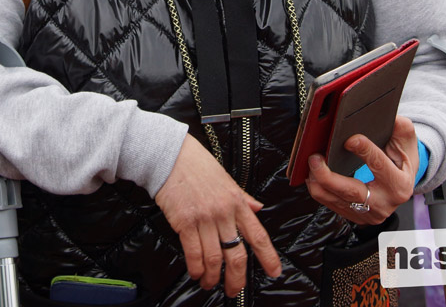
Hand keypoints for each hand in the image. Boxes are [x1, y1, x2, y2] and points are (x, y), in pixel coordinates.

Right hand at [154, 135, 281, 296]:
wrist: (171, 156)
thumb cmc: (197, 165)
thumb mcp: (226, 179)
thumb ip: (243, 197)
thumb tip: (258, 208)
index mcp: (237, 202)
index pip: (258, 235)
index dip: (268, 257)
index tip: (274, 272)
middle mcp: (223, 213)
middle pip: (237, 254)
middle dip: (237, 278)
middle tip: (233, 289)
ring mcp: (205, 218)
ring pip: (215, 258)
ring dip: (213, 277)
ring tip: (210, 283)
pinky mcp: (186, 222)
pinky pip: (194, 253)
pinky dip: (196, 268)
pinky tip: (196, 273)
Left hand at [305, 115, 417, 224]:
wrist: (401, 185)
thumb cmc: (401, 161)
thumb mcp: (407, 142)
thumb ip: (402, 128)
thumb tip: (390, 119)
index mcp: (399, 185)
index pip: (379, 165)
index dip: (364, 151)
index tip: (349, 139)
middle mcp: (383, 203)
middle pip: (351, 192)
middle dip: (328, 176)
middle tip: (314, 158)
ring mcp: (367, 214)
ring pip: (334, 199)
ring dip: (317, 181)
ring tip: (311, 162)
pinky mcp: (354, 216)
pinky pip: (330, 203)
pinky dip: (319, 188)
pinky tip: (313, 173)